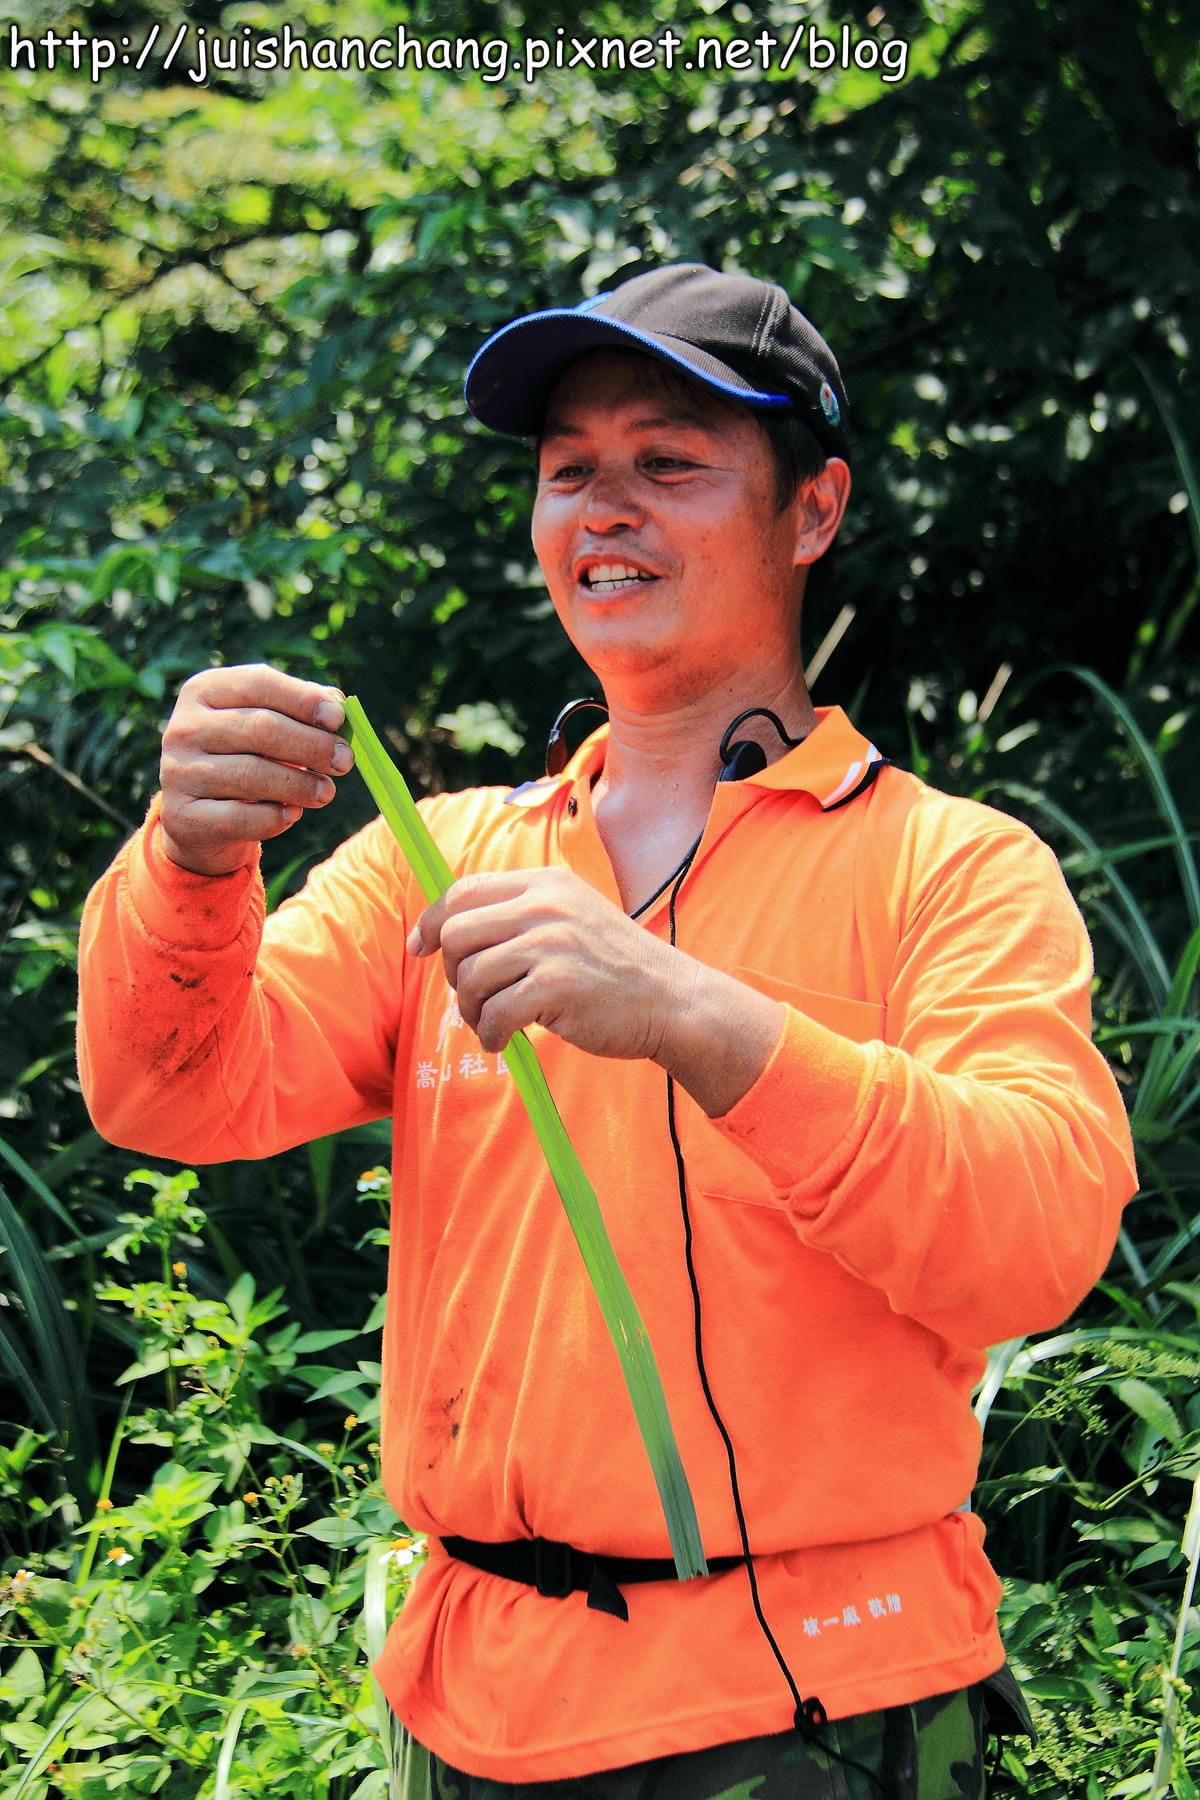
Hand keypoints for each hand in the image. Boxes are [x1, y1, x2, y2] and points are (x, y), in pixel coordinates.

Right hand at [158, 664, 352, 875]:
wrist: (199, 817)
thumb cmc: (243, 758)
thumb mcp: (264, 724)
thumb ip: (298, 709)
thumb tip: (337, 702)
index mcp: (204, 691)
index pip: (258, 684)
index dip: (302, 699)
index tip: (338, 719)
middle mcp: (184, 727)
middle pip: (259, 729)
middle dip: (311, 745)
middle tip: (344, 761)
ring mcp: (178, 772)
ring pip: (252, 775)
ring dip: (300, 784)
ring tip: (327, 792)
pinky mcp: (184, 816)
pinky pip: (240, 817)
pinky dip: (275, 817)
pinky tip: (292, 814)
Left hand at [406, 867, 784, 1114]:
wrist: (672, 1000)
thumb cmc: (614, 968)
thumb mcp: (571, 918)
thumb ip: (520, 915)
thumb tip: (449, 929)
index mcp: (545, 883)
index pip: (464, 890)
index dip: (432, 920)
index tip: (419, 947)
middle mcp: (545, 906)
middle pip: (457, 932)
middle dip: (451, 972)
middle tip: (472, 998)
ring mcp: (551, 944)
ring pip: (470, 976)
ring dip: (471, 1011)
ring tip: (492, 1025)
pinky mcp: (556, 986)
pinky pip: (493, 1013)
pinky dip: (490, 1034)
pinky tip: (504, 1042)